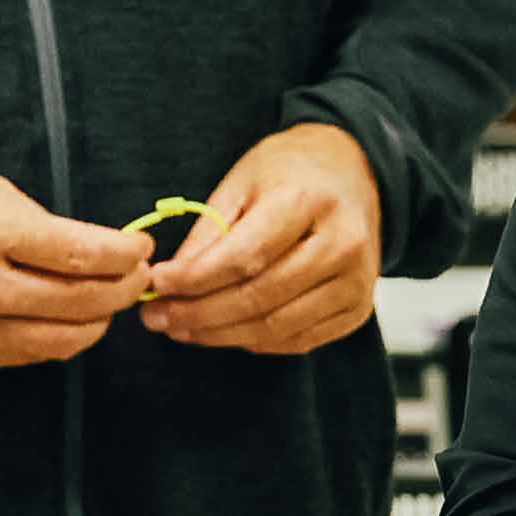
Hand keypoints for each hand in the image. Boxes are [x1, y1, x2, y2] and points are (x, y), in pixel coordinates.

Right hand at [0, 166, 148, 370]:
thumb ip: (40, 223)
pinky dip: (60, 340)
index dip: (125, 255)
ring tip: (106, 300)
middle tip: (135, 275)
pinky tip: (68, 321)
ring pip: (64, 340)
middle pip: (84, 302)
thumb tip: (95, 250)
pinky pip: (30, 356)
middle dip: (123, 289)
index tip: (140, 248)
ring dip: (98, 322)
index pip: (84, 255)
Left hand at [137, 123, 383, 353]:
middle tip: (157, 318)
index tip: (156, 285)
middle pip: (258, 297)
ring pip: (275, 327)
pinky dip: (255, 342)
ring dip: (220, 335)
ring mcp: (357, 280)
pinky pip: (298, 340)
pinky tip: (225, 331)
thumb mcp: (242, 183)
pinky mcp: (359, 307)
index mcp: (309, 201)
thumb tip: (169, 283)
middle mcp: (342, 243)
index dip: (194, 279)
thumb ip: (208, 233)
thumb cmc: (291, 173)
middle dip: (199, 314)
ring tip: (182, 329)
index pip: (244, 256)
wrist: (354, 173)